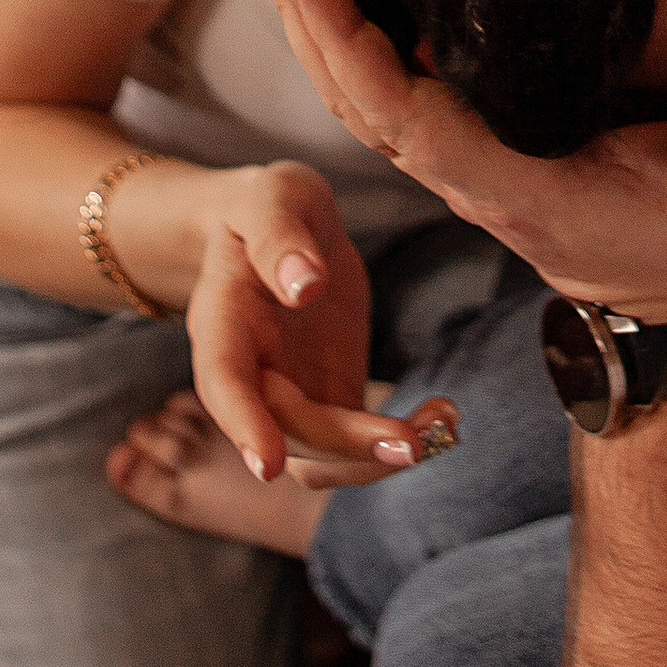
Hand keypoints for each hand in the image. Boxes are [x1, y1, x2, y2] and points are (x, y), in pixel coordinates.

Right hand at [177, 158, 439, 488]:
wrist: (280, 227)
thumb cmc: (268, 206)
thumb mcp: (271, 198)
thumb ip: (281, 237)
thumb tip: (305, 286)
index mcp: (224, 323)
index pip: (224, 383)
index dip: (243, 426)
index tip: (268, 468)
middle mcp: (252, 374)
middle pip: (289, 430)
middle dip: (347, 445)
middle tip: (413, 443)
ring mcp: (291, 395)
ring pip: (323, 457)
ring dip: (376, 458)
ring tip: (442, 424)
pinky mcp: (331, 399)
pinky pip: (358, 445)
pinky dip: (399, 441)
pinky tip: (443, 415)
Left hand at [252, 0, 666, 325]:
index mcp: (511, 183)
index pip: (402, 116)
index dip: (348, 47)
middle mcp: (464, 171)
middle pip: (352, 92)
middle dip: (304, 5)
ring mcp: (459, 157)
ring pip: (357, 85)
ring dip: (314, 6)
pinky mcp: (468, 137)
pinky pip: (386, 81)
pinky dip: (350, 24)